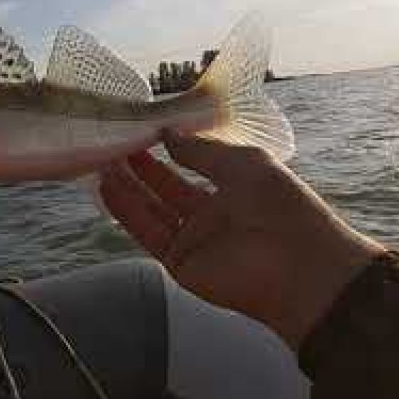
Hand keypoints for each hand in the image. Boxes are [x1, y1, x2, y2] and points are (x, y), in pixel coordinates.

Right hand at [99, 130, 384, 349]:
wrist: (298, 268)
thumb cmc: (281, 207)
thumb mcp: (244, 163)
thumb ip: (201, 151)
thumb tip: (167, 135)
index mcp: (235, 190)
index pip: (193, 167)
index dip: (168, 150)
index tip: (142, 130)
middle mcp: (212, 215)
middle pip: (166, 188)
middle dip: (140, 167)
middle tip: (113, 143)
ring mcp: (194, 240)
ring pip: (151, 208)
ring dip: (126, 186)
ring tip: (100, 160)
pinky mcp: (178, 262)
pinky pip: (147, 232)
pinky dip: (125, 211)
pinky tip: (106, 187)